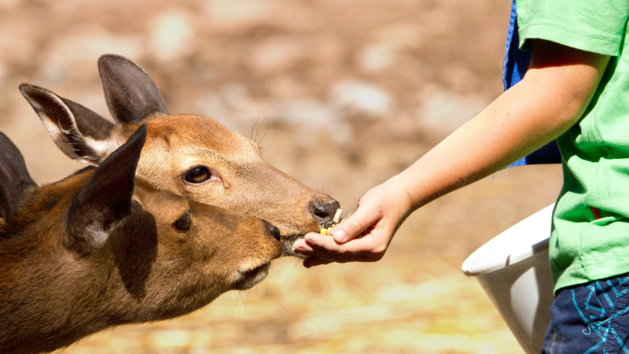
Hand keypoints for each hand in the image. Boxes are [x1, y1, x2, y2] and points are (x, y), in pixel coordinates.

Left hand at [293, 179, 412, 266]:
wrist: (399, 198)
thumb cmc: (384, 200)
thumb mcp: (370, 209)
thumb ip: (354, 224)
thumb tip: (336, 238)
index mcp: (374, 246)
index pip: (343, 249)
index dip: (324, 245)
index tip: (308, 237)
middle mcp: (370, 254)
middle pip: (338, 255)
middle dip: (316, 250)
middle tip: (296, 246)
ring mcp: (365, 253)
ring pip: (337, 256)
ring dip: (317, 253)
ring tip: (298, 250)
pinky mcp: (360, 248)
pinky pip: (339, 253)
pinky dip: (324, 254)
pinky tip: (309, 259)